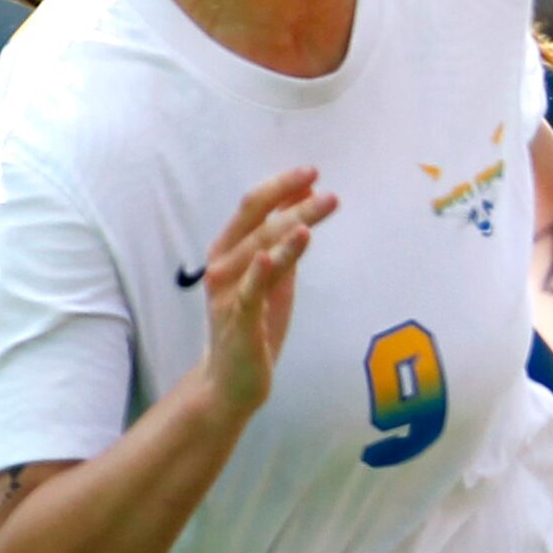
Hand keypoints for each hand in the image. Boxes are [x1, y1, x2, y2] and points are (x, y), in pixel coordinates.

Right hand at [198, 168, 335, 417]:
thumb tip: (306, 191)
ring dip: (287, 234)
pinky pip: (248, 293)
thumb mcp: (273, 273)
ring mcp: (228, 295)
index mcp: (228, 250)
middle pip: (258, 226)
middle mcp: (222, 268)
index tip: (312, 172)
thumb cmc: (255, 321)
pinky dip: (258, 272)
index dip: (281, 186)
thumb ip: (285, 235)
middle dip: (292, 206)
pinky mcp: (238, 323)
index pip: (252, 207)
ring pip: (257, 253)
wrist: (231, 380)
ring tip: (313, 218)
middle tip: (329, 195)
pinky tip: (269, 256)